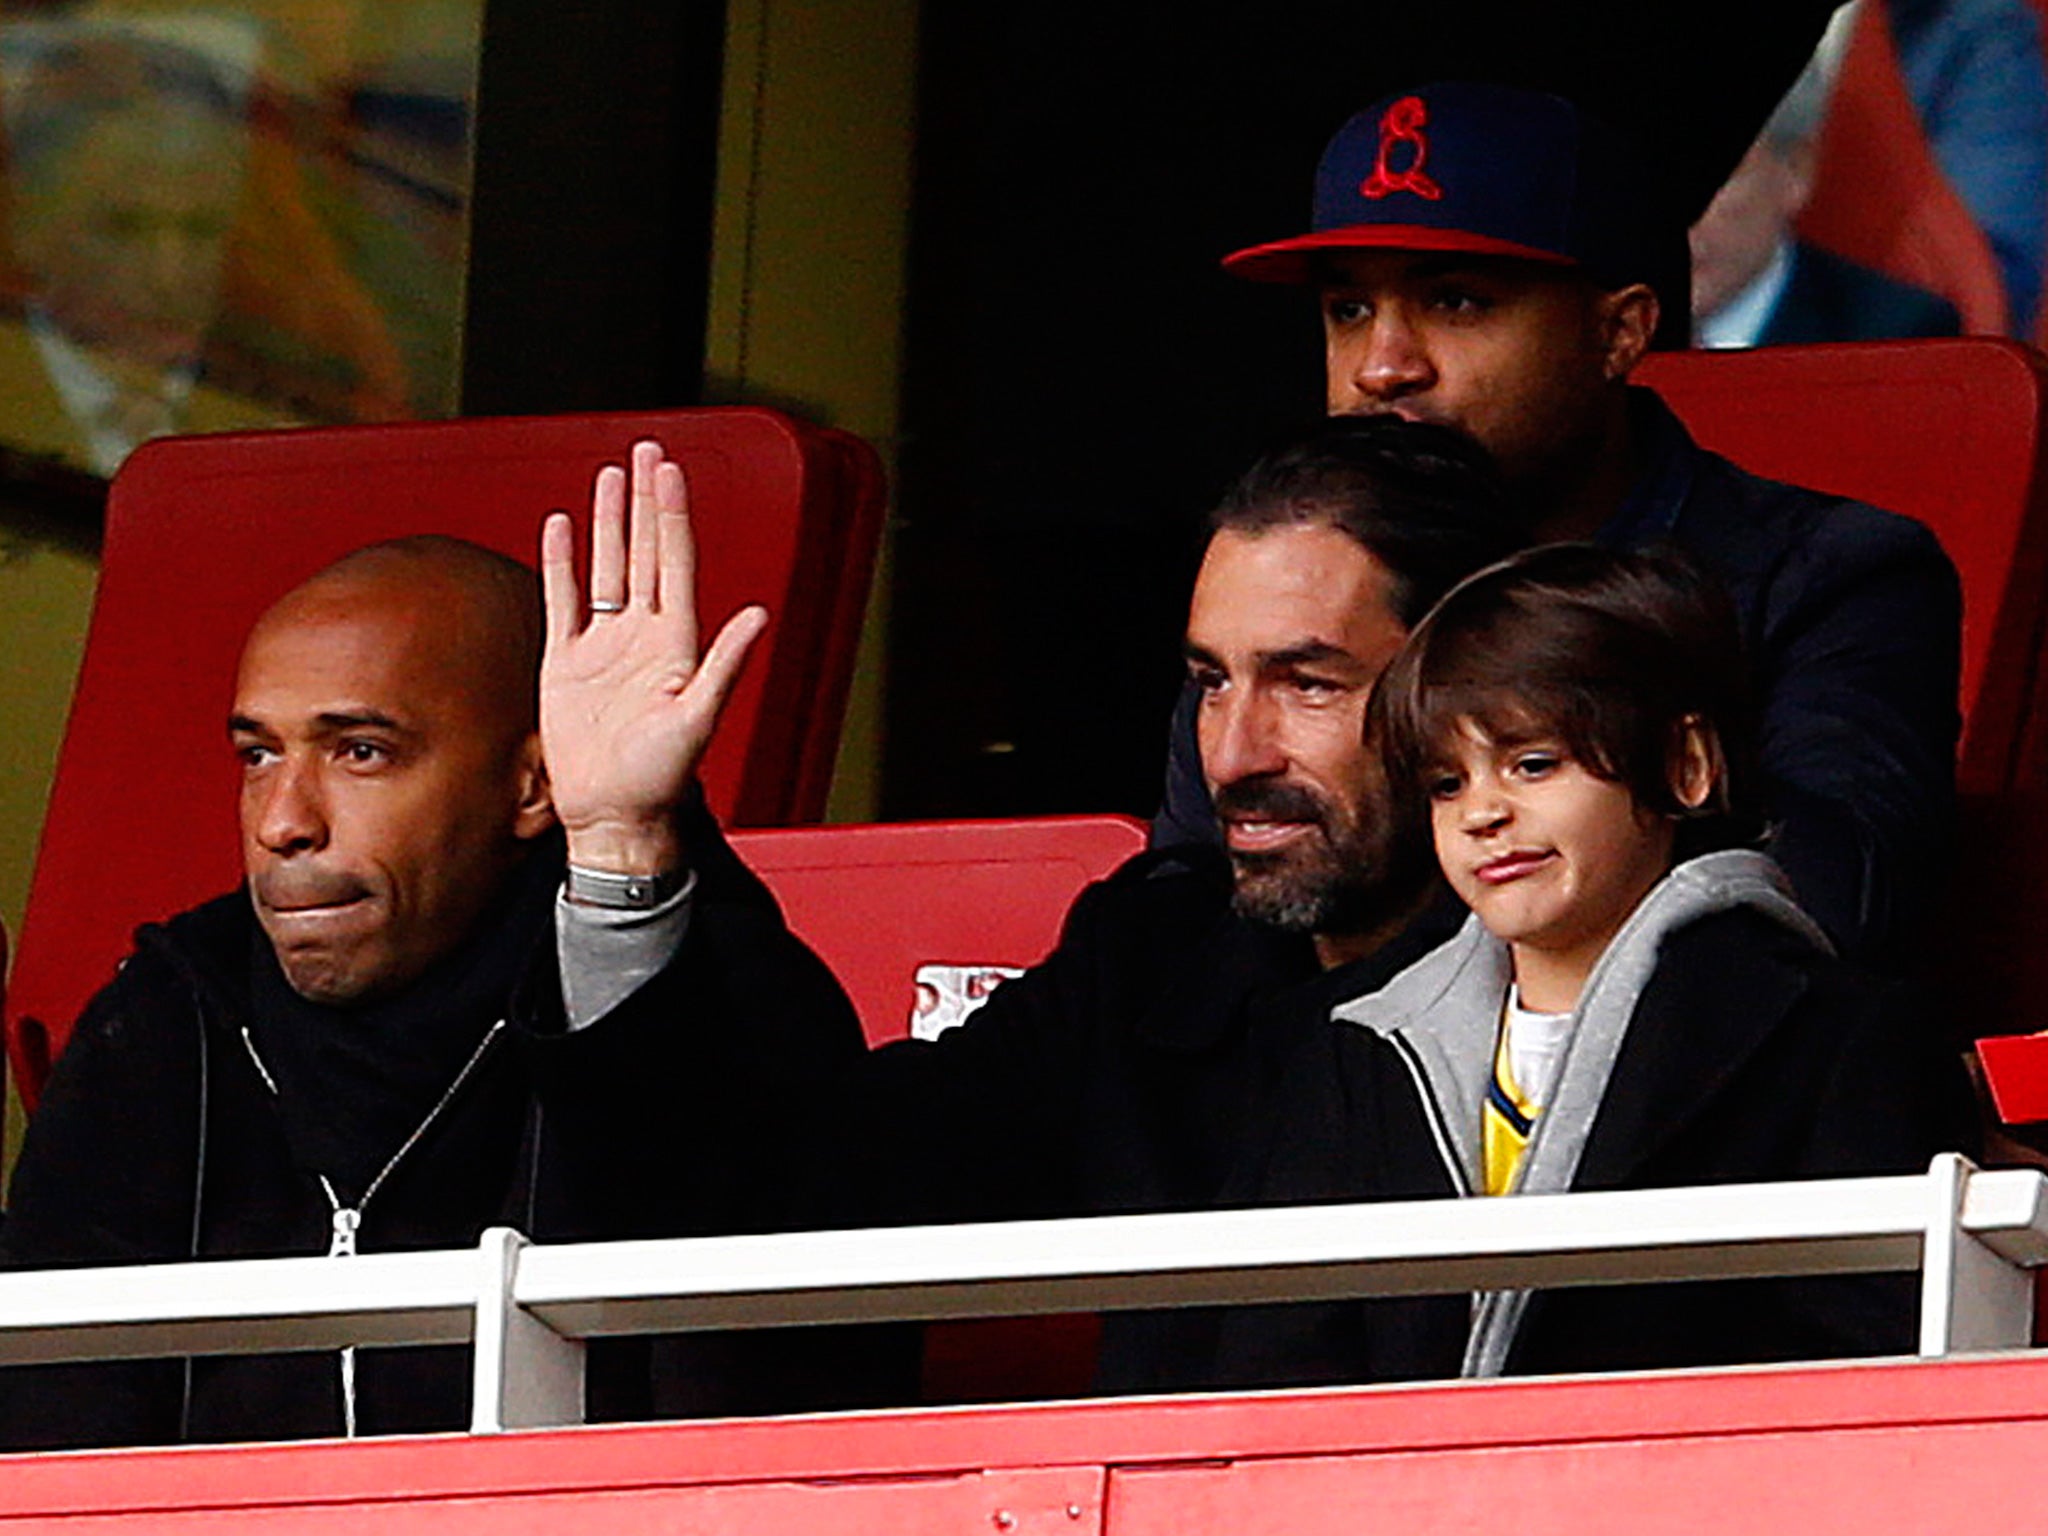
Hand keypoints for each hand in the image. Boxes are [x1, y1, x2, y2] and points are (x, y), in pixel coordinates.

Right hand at [540, 440, 767, 873]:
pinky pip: (563, 601)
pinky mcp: (565, 665)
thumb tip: (761, 615)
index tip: (669, 470)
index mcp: (675, 643)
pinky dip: (562, 563)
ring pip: (606, 567)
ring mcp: (603, 647)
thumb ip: (725, 666)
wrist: (613, 816)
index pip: (674, 561)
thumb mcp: (697, 720)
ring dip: (610, 522)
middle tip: (647, 450)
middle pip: (644, 551)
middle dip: (645, 500)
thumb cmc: (661, 778)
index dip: (671, 513)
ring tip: (611, 476)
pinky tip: (563, 527)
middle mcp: (642, 636)